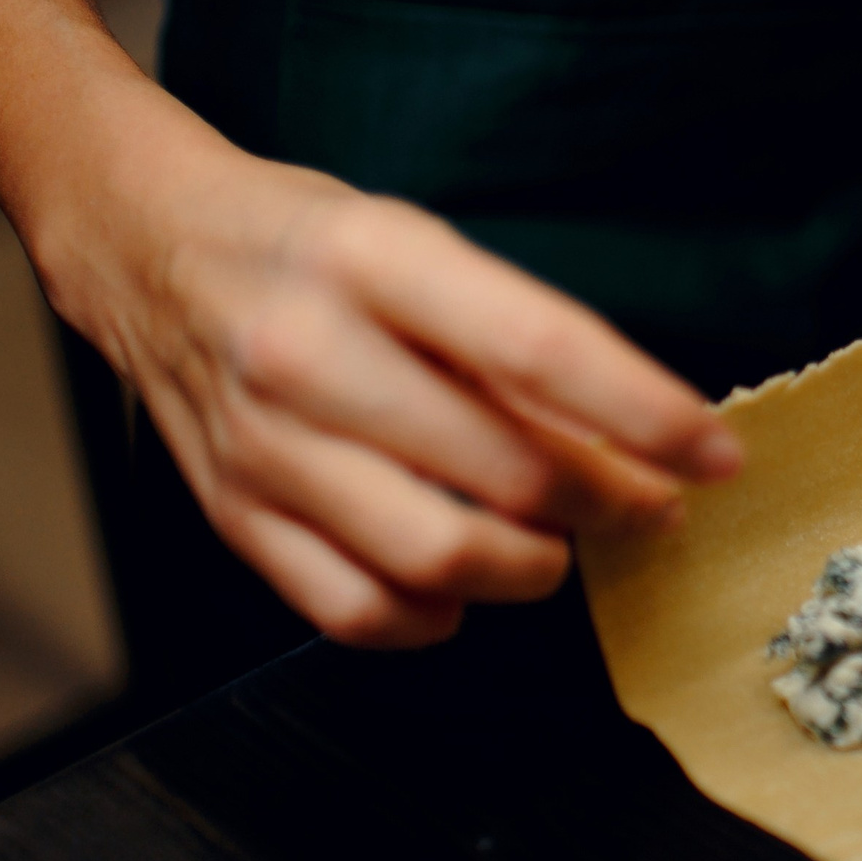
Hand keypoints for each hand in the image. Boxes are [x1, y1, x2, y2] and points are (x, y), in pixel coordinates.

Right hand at [40, 132, 742, 647]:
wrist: (145, 245)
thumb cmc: (311, 245)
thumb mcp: (417, 243)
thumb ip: (514, 338)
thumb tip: (638, 438)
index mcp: (372, 258)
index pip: (539, 348)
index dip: (646, 414)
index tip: (715, 455)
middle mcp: (307, 351)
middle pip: (500, 469)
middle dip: (607, 505)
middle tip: (650, 509)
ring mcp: (261, 444)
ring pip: (434, 555)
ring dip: (530, 570)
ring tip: (559, 548)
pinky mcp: (232, 513)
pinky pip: (354, 609)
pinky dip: (433, 617)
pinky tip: (465, 585)